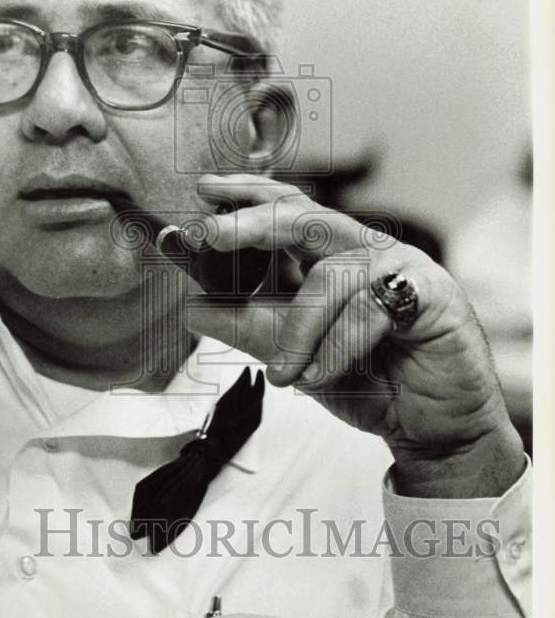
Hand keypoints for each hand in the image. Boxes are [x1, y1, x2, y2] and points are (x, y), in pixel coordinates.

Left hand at [186, 174, 524, 497]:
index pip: (288, 207)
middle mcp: (364, 250)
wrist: (428, 428)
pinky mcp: (429, 293)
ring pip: (329, 277)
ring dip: (297, 334)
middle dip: (251, 223)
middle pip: (305, 216)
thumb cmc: (369, 380)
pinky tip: (323, 377)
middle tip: (209, 236)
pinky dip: (334, 352)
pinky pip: (366, 312)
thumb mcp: (289, 353)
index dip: (247, 194)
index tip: (205, 189)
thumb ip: (243, 327)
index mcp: (332, 255)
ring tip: (285, 376)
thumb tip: (190, 307)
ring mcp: (399, 267)